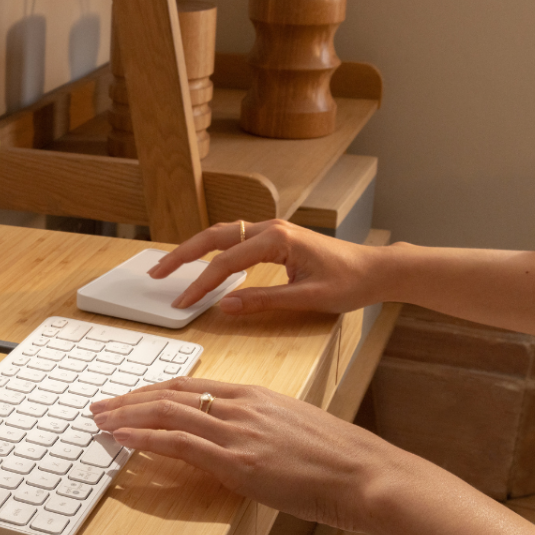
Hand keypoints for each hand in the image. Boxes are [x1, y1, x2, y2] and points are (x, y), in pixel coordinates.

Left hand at [89, 376, 412, 532]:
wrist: (367, 474)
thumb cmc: (339, 458)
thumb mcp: (292, 427)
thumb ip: (258, 426)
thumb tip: (236, 438)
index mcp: (253, 394)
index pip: (189, 385)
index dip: (152, 391)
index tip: (130, 397)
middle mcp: (240, 405)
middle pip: (169, 394)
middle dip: (129, 399)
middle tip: (100, 405)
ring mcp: (237, 431)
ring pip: (165, 412)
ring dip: (125, 415)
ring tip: (100, 420)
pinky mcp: (236, 460)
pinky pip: (178, 442)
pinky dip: (143, 438)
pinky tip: (122, 439)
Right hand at [149, 219, 378, 314]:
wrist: (377, 269)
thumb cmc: (350, 282)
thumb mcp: (307, 298)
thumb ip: (263, 301)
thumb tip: (225, 306)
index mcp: (276, 239)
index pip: (225, 263)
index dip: (200, 285)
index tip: (182, 303)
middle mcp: (270, 228)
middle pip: (213, 238)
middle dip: (182, 255)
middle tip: (156, 273)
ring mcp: (271, 230)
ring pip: (221, 235)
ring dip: (194, 249)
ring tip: (169, 266)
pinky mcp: (275, 238)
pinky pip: (234, 240)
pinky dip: (212, 250)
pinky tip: (201, 263)